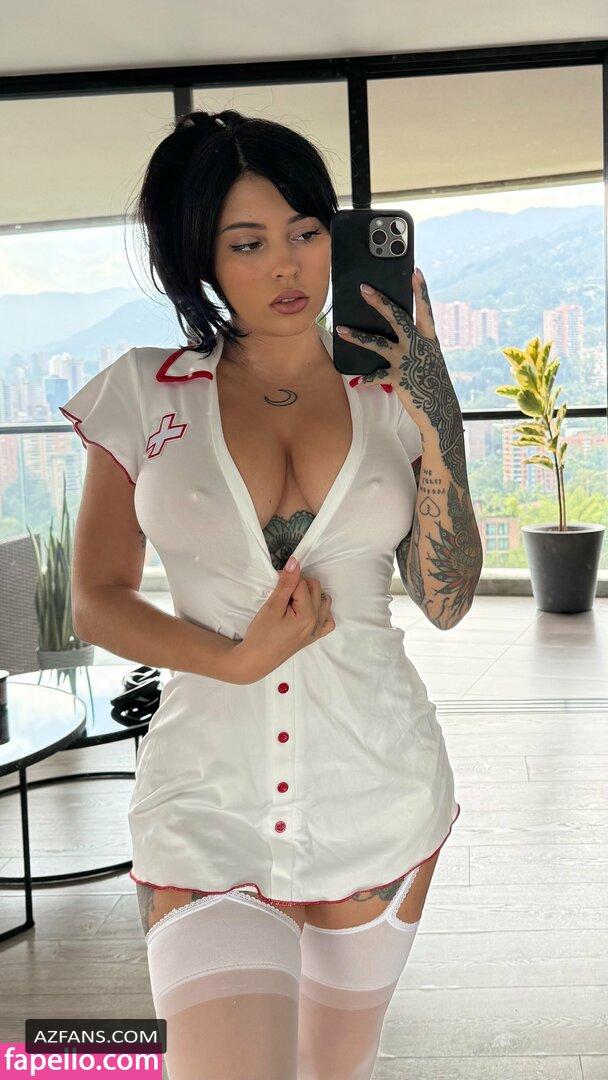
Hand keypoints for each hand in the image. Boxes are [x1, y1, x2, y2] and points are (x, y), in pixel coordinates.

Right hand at [233, 559, 334, 683]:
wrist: (256, 660)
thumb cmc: (261, 634)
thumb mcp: (272, 606)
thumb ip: (286, 583)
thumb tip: (295, 562)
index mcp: (308, 615)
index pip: (302, 583)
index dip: (287, 579)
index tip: (275, 583)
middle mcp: (317, 622)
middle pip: (315, 589)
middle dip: (299, 585)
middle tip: (281, 592)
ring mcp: (316, 631)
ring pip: (323, 601)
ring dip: (310, 595)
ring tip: (292, 600)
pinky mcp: (313, 637)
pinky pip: (327, 620)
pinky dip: (320, 611)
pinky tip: (307, 610)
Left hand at [336, 267, 456, 432]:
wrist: (439, 408)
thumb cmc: (432, 380)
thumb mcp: (428, 357)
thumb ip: (414, 343)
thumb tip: (397, 331)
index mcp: (428, 338)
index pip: (425, 310)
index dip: (421, 290)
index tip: (416, 271)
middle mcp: (417, 345)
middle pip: (397, 318)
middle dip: (379, 302)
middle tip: (364, 289)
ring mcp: (406, 360)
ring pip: (378, 344)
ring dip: (357, 336)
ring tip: (341, 330)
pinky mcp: (397, 377)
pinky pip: (376, 375)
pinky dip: (368, 378)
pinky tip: (359, 380)